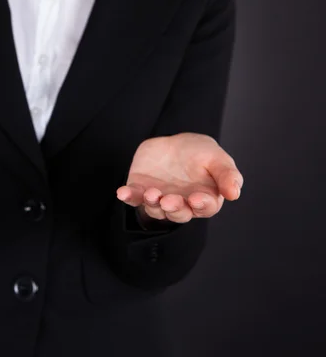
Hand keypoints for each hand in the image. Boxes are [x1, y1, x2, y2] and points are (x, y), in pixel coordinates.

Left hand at [116, 132, 243, 223]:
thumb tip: (235, 194)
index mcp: (203, 200)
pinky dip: (128, 197)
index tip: (196, 199)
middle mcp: (181, 204)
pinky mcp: (140, 191)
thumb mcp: (217, 158)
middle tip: (169, 201)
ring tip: (152, 193)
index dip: (201, 205)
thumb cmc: (200, 154)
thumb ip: (227, 175)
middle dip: (173, 208)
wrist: (174, 144)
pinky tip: (122, 193)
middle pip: (178, 213)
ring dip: (152, 203)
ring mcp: (159, 199)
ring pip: (155, 209)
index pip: (205, 208)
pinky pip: (134, 198)